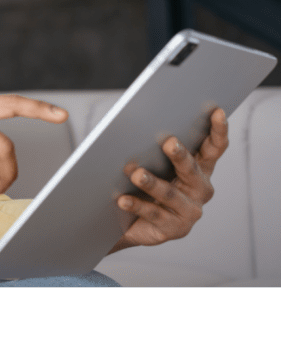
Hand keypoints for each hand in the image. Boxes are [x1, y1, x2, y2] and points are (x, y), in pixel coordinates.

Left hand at [113, 107, 228, 248]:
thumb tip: (140, 123)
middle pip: (192, 169)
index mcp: (200, 168)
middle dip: (180, 155)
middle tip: (168, 142)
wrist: (132, 220)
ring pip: (170, 194)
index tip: (217, 112)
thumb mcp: (153, 162)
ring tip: (136, 173)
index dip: (218, 131)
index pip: (214, 148)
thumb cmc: (144, 183)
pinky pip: (154, 214)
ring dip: (152, 183)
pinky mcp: (174, 229)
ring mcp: (189, 211)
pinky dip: (137, 205)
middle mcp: (200, 189)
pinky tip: (122, 199)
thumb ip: (153, 146)